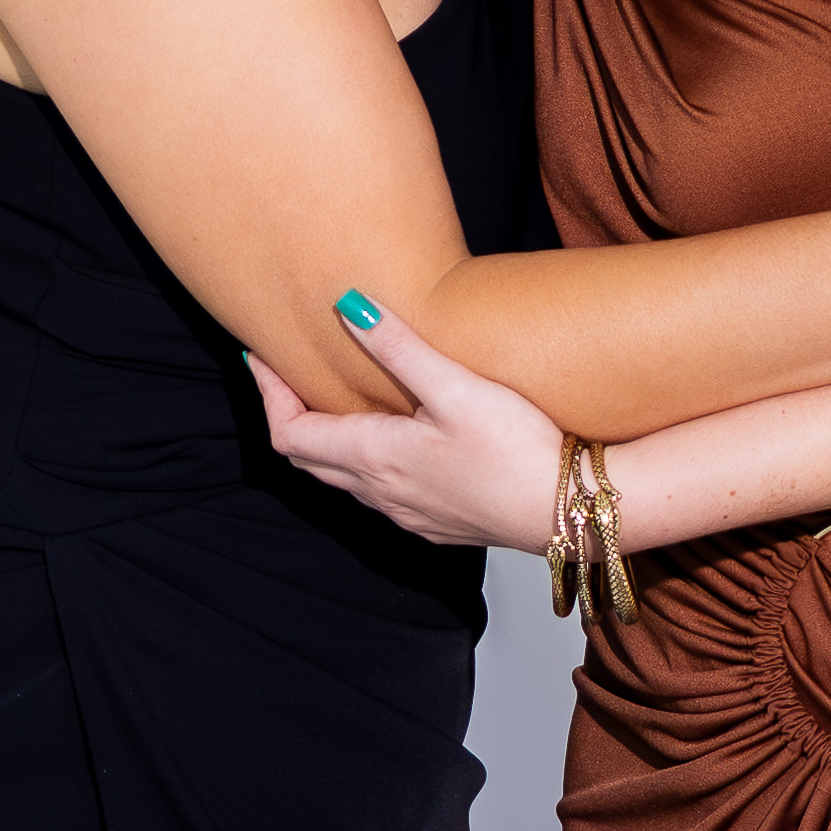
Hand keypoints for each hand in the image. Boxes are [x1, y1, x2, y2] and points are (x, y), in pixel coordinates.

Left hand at [249, 294, 564, 553]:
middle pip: (309, 458)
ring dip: (327, 441)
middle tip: (286, 373)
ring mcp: (408, 514)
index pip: (290, 434)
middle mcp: (382, 494)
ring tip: (334, 400)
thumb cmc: (518, 451)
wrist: (569, 512)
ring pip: (344, 479)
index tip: (260, 358)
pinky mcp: (438, 523)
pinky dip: (363, 463)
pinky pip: (379, 495)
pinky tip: (390, 442)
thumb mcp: (455, 387)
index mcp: (374, 459)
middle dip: (290, 414)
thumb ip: (398, 347)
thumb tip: (348, 306)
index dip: (268, 394)